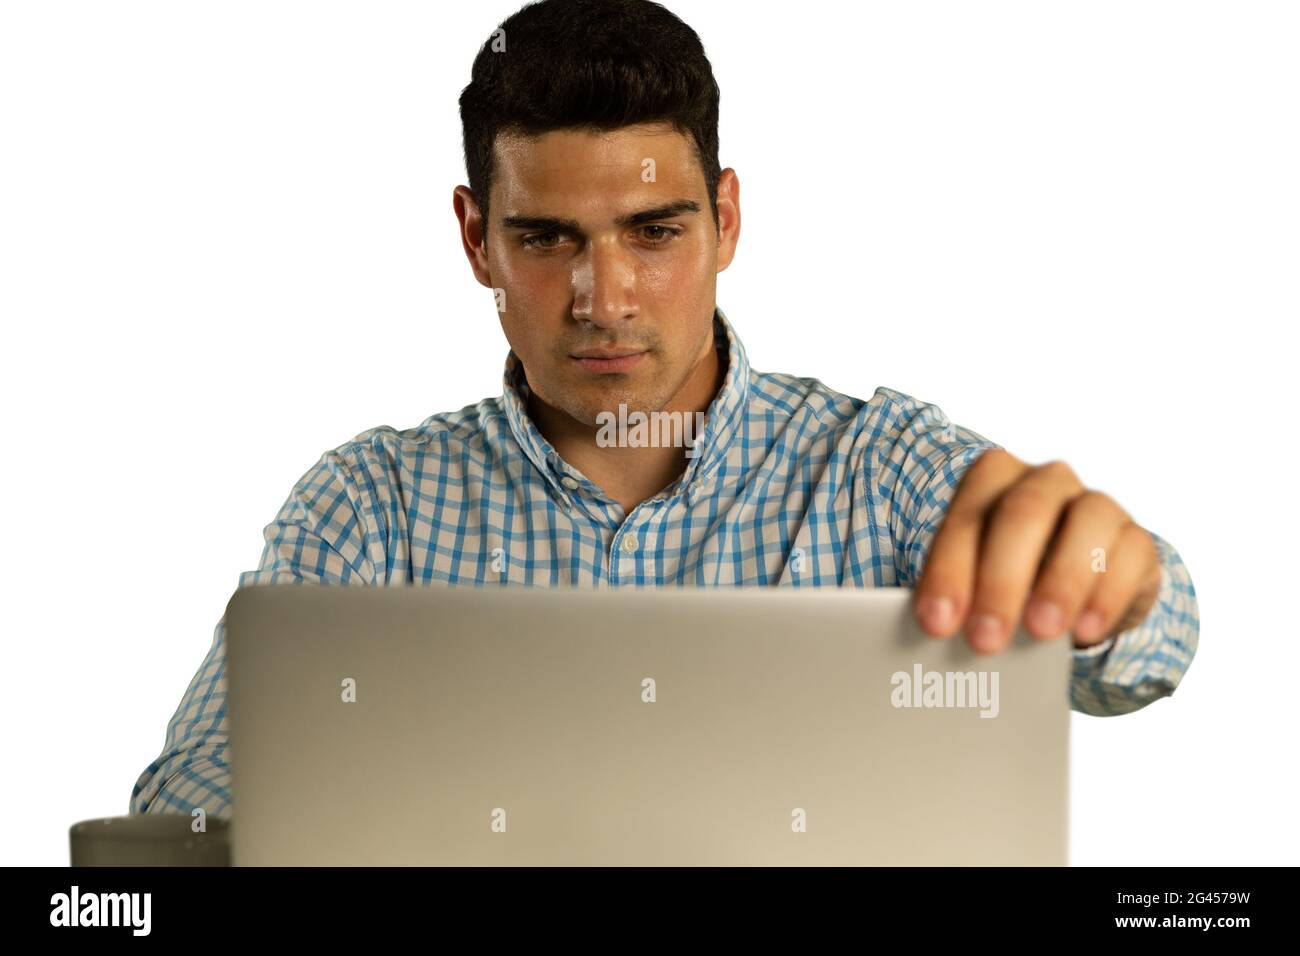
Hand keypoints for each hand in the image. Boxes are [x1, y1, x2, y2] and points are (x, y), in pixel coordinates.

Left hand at [912, 449, 1161, 653]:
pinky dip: (1107, 596)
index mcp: (992, 478)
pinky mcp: (1136, 540)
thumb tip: (938, 636)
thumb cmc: (1007, 581)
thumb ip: (960, 600)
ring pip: (1084, 525)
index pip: (966, 519)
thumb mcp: (977, 584)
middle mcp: (1045, 481)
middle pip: (1022, 514)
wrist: (1074, 590)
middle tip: (984, 639)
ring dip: (1060, 582)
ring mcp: (1096, 504)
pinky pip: (1129, 557)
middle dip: (1000, 580)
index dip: (949, 572)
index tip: (935, 624)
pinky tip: (1085, 630)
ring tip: (1040, 632)